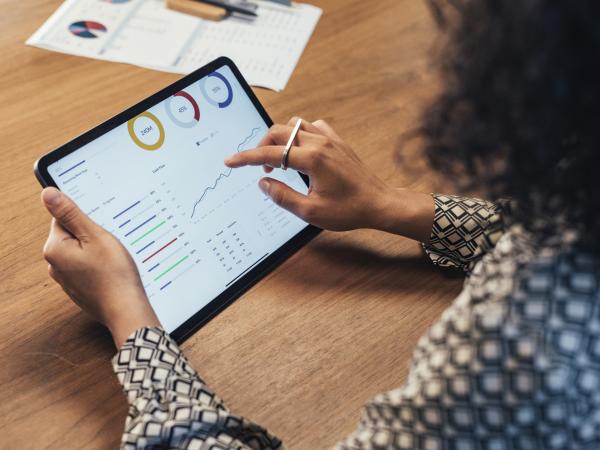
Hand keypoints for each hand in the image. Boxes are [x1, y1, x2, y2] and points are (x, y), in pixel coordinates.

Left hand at [41, 187, 159, 347]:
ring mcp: (67, 279)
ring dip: (97, 250)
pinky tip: (112, 270)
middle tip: (109, 243)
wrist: (126, 309)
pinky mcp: (79, 288)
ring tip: (113, 258)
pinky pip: (86, 267)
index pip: (63, 218)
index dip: (85, 218)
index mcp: (54, 249)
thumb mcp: (95, 236)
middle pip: (72, 235)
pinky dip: (99, 265)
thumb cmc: (113, 274)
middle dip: (91, 235)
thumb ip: (70, 214)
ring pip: (81, 252)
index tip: (100, 226)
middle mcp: (55, 265)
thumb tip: (48, 194)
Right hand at [225, 118, 433, 239]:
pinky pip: (312, 127)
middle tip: (261, 167)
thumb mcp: (311, 211)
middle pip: (279, 131)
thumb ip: (283, 196)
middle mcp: (320, 143)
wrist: (379, 203)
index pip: (270, 153)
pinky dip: (300, 134)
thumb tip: (264, 183)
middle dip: (262, 146)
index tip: (230, 161)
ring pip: (294, 125)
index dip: (246, 158)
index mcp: (312, 159)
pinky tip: (301, 150)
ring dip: (281, 138)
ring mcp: (330, 139)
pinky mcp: (338, 141)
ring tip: (280, 160)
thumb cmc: (349, 210)